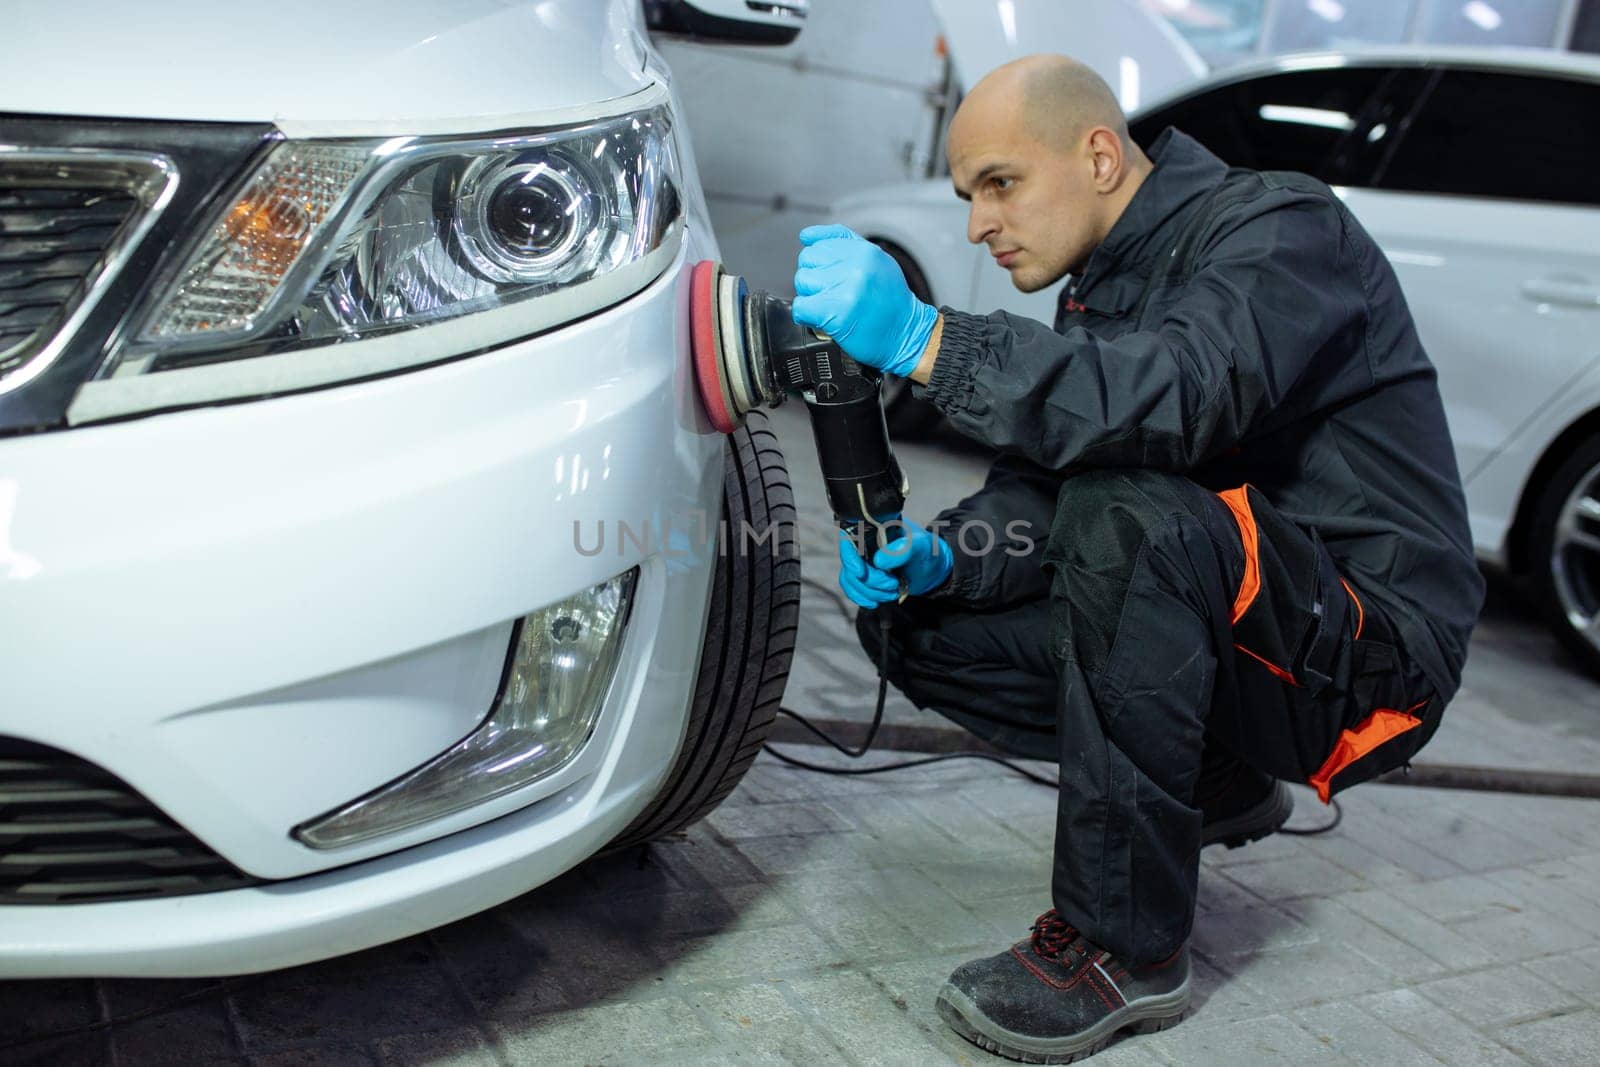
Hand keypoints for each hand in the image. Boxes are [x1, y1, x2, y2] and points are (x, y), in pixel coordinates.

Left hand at [792, 224, 937, 377]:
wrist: (906, 335)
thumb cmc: (891, 303)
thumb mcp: (877, 261)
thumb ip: (843, 244)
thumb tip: (807, 236)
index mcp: (864, 251)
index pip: (818, 244)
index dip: (820, 263)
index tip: (831, 277)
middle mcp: (855, 266)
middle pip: (807, 261)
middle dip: (814, 279)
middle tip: (833, 294)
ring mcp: (846, 289)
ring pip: (802, 282)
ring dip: (811, 298)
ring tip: (831, 306)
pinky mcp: (836, 313)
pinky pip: (800, 307)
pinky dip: (806, 316)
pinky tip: (822, 319)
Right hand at [835, 517, 952, 607]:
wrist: (932, 569)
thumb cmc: (928, 552)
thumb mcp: (922, 547)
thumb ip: (903, 550)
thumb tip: (879, 561)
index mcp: (875, 527)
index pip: (849, 538)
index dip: (849, 556)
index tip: (861, 573)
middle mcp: (864, 542)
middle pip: (850, 563)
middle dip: (870, 580)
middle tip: (893, 584)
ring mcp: (863, 560)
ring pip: (851, 579)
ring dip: (870, 592)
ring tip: (893, 591)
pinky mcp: (865, 576)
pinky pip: (853, 588)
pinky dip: (863, 598)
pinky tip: (875, 603)